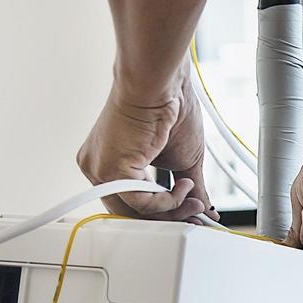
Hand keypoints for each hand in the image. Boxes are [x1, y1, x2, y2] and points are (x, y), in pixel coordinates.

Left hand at [77, 69, 214, 220]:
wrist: (162, 84)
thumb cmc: (169, 109)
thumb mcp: (182, 160)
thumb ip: (188, 189)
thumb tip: (203, 209)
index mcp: (110, 164)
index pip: (131, 204)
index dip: (162, 214)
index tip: (188, 213)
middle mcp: (99, 169)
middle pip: (131, 213)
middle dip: (168, 218)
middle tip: (195, 213)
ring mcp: (100, 171)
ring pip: (136, 211)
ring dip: (172, 210)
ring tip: (193, 196)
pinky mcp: (110, 170)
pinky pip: (142, 202)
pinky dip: (168, 201)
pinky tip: (184, 186)